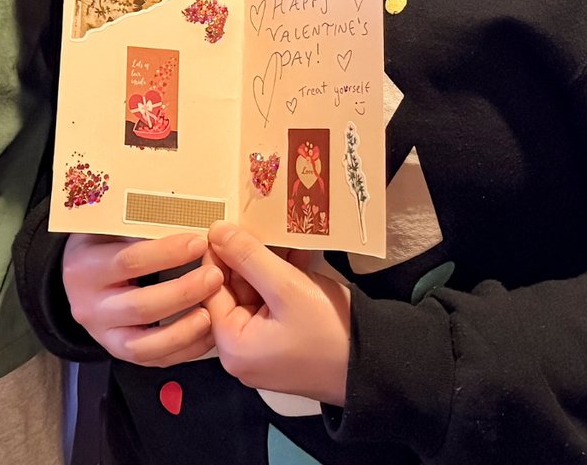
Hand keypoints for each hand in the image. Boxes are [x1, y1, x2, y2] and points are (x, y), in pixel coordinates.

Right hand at [62, 231, 221, 364]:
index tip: (200, 242)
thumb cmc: (101, 243)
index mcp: (85, 267)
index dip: (168, 253)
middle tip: (216, 275)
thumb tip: (186, 213)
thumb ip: (136, 224)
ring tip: (214, 312)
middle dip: (183, 292)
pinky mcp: (118, 352)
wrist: (78, 277)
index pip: (130, 261)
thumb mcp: (107, 227)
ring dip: (184, 329)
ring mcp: (102, 334)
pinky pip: (153, 359)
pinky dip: (182, 349)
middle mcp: (89, 305)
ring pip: (146, 343)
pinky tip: (206, 333)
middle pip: (141, 306)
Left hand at [205, 224, 353, 405]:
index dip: (219, 253)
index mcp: (232, 345)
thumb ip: (248, 256)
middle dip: (247, 257)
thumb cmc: (327, 330)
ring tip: (281, 235)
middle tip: (258, 223)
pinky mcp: (281, 343)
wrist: (375, 365)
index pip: (211, 288)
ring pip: (254, 293)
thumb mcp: (286, 287)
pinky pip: (272, 304)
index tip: (229, 221)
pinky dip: (282, 279)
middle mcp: (241, 352)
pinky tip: (296, 254)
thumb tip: (215, 229)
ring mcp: (262, 349)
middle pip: (232, 290)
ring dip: (268, 264)